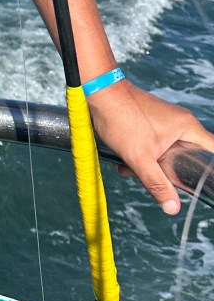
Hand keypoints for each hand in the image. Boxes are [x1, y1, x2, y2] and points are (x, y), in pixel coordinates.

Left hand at [88, 80, 213, 214]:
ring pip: (168, 155)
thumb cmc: (120, 118)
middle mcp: (181, 124)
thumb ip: (157, 183)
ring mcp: (167, 123)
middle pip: (188, 158)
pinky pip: (156, 147)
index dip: (210, 170)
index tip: (202, 184)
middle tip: (147, 175)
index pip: (213, 151)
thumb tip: (173, 208)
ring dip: (150, 166)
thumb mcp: (139, 158)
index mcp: (188, 128)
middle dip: (168, 173)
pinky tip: (124, 162)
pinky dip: (142, 157)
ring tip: (128, 167)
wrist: (98, 92)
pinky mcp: (152, 124)